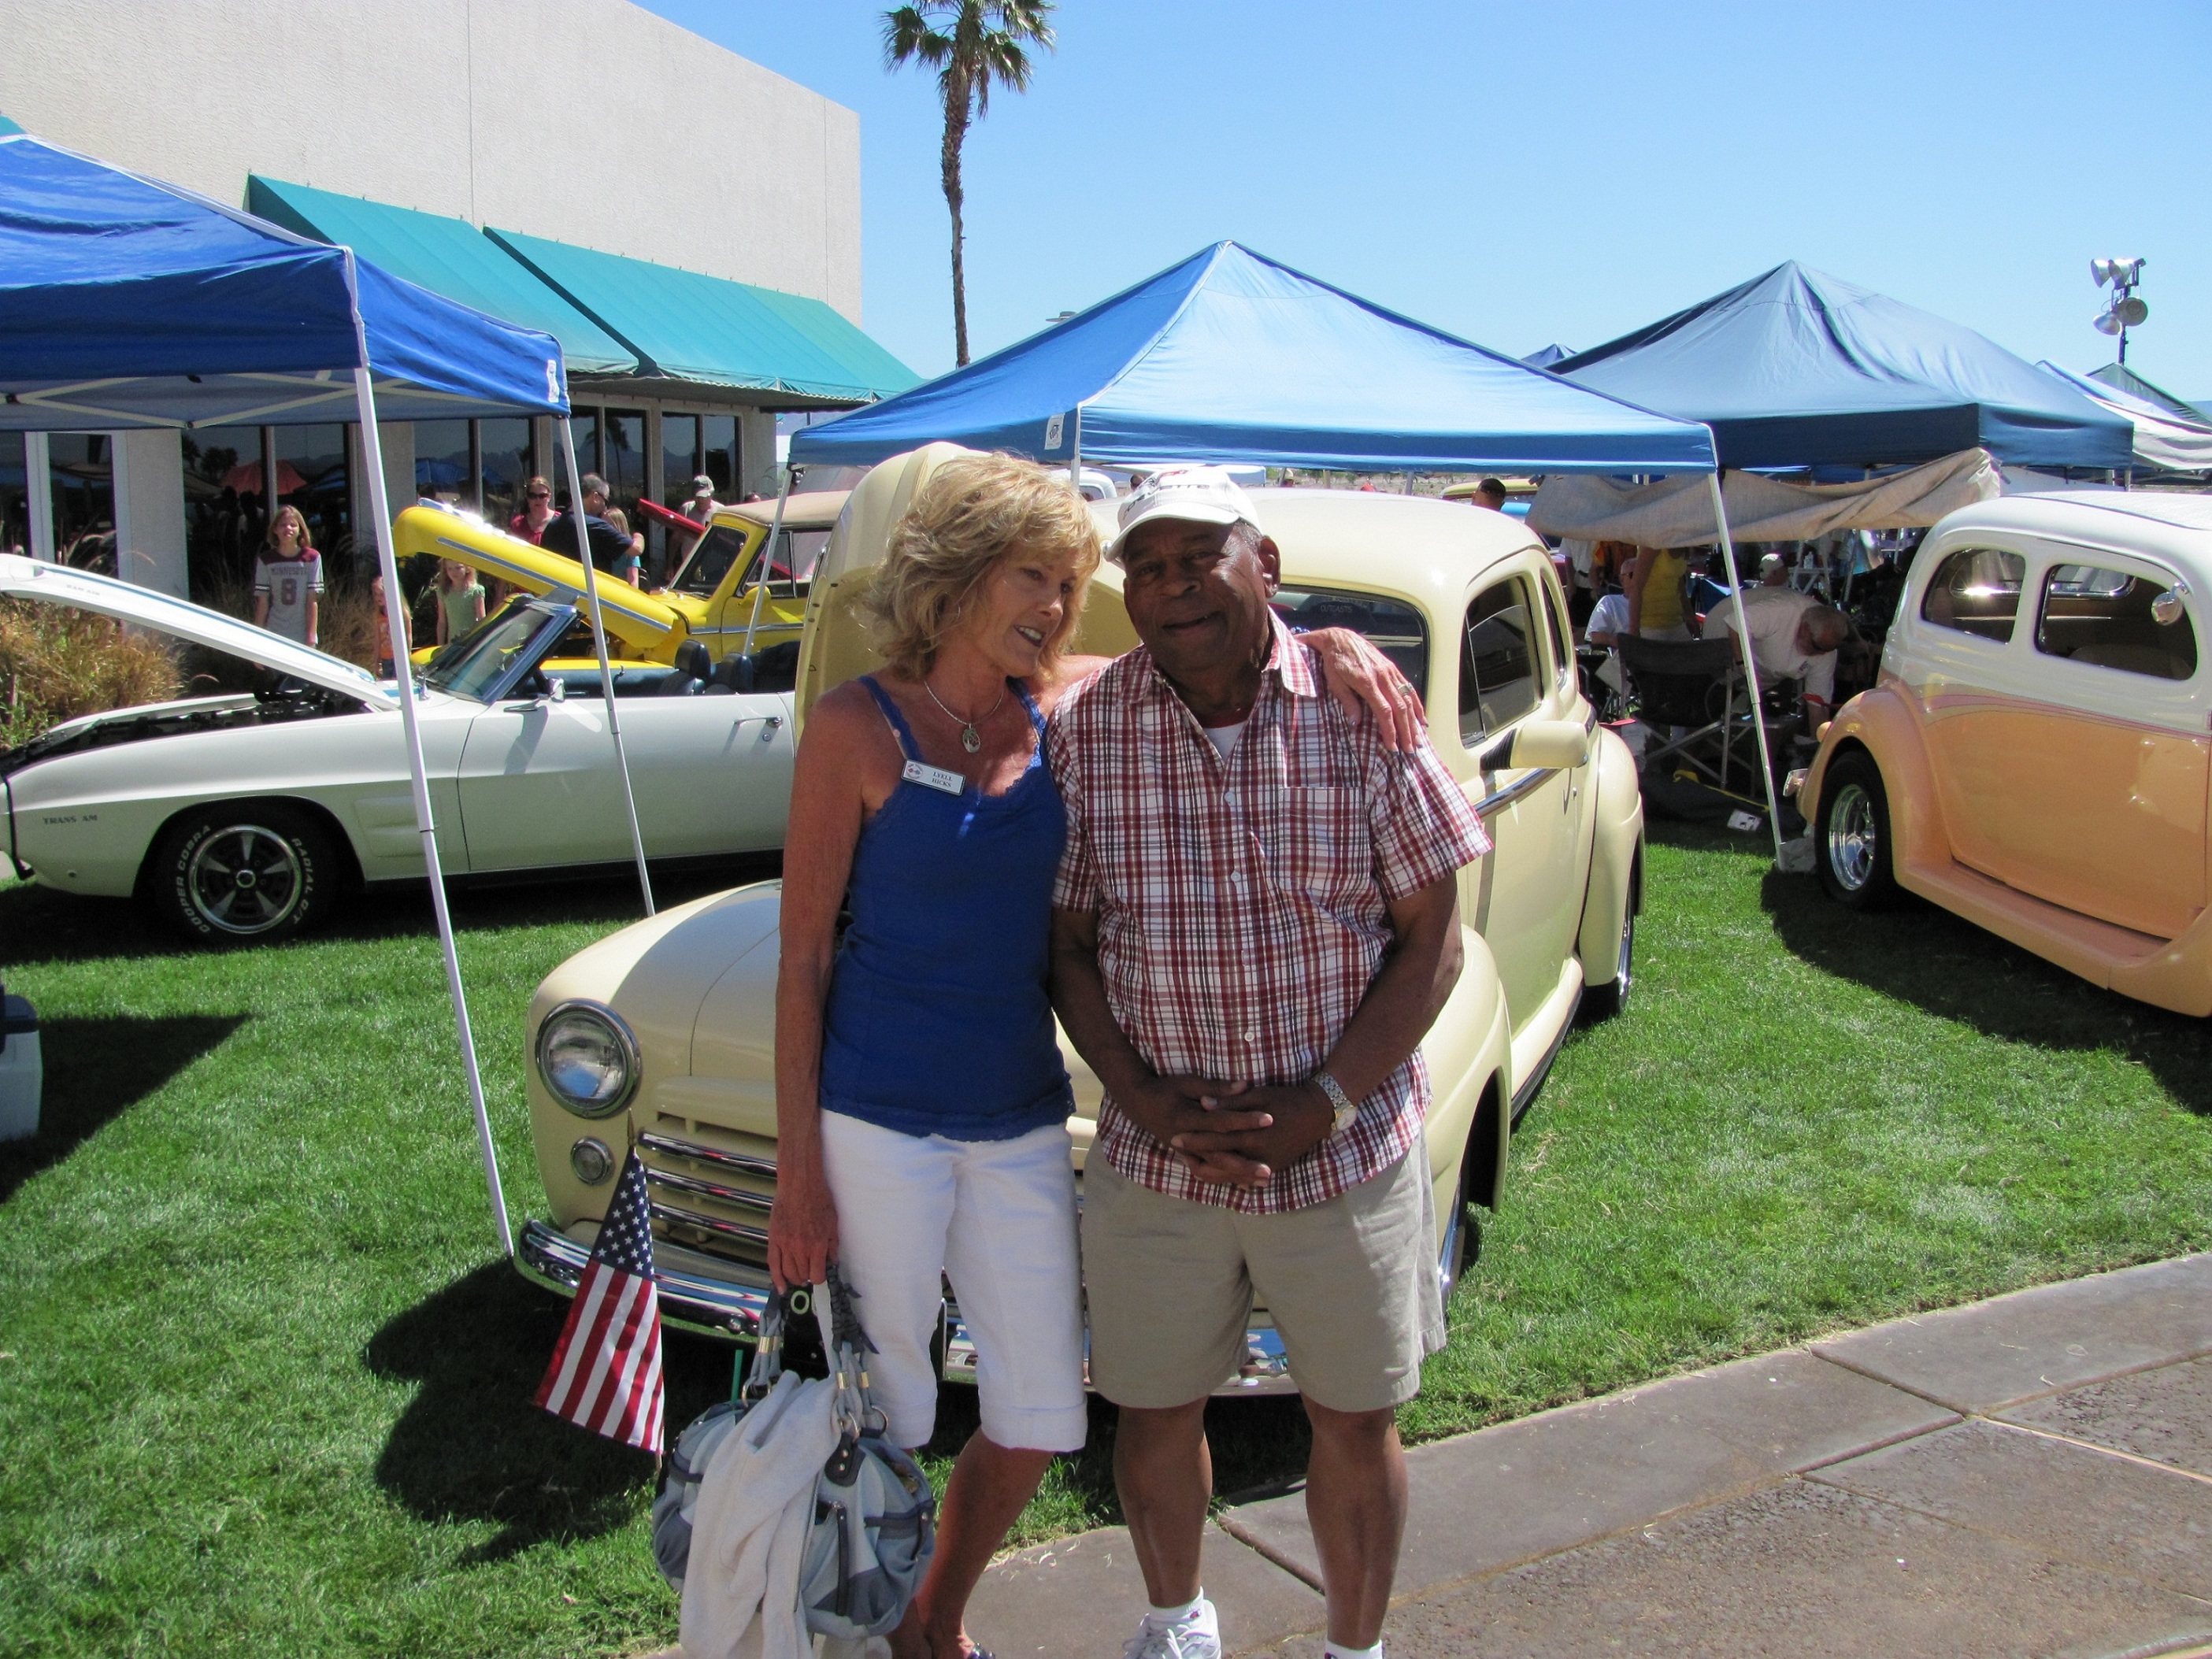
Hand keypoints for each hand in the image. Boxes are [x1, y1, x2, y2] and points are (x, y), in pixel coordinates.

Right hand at [767, 1167, 837, 1292]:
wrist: (800, 1185)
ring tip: (799, 1278)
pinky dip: (776, 1278)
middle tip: (809, 1274)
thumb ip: (832, 1245)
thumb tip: (833, 1262)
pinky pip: (773, 1264)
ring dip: (794, 1279)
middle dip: (807, 1278)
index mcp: (817, 1245)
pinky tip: (781, 1287)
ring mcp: (785, 1245)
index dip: (820, 1278)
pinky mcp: (774, 1239)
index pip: (818, 1275)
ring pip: (788, 1273)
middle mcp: (800, 1248)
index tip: (820, 1275)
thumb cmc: (818, 1200)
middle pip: (802, 1276)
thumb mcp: (833, 1223)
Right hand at [1116, 1074, 1273, 1166]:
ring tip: (1263, 1180)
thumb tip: (1246, 1085)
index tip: (1269, 1119)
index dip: (1245, 1120)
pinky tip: (1245, 1182)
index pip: (1222, 1121)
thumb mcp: (1189, 1083)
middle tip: (1269, 1170)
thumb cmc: (1166, 1089)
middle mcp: (1186, 1140)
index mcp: (1187, 1118)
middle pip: (1219, 1155)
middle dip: (1244, 1164)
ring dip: (1238, 1175)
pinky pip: (1208, 1171)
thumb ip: (1217, 1088)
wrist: (1140, 1104)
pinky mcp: (1188, 1156)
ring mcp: (1186, 1151)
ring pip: (1214, 1169)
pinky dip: (1226, 1177)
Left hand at [1169, 1082, 1335, 1186]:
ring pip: (1229, 1175)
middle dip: (1196, 1155)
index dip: (1195, 1139)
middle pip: (1219, 1159)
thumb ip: (1230, 1102)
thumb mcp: (1259, 1095)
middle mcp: (1259, 1155)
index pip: (1217, 1139)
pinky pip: (1243, 1177)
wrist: (1317, 1114)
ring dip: (1208, 1169)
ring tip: (1189, 1162)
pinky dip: (1226, 1175)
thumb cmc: (1287, 1099)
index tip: (1175, 1136)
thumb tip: (1203, 1104)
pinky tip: (1212, 1170)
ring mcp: (1266, 1165)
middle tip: (1176, 1151)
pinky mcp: (1272, 1169)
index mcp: (1253, 1135)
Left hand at [1301, 627, 1424, 751]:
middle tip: (1409, 750)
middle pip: (1400, 707)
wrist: (1340, 639)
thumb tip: (1356, 724)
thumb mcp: (1334, 683)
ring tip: (1418, 739)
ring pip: (1407, 699)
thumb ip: (1347, 702)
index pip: (1384, 711)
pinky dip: (1417, 704)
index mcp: (1367, 682)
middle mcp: (1383, 676)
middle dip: (1406, 731)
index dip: (1390, 730)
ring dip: (1414, 721)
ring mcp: (1390, 672)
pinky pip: (1409, 688)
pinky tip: (1422, 718)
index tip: (1393, 746)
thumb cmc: (1334, 663)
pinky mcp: (1393, 669)